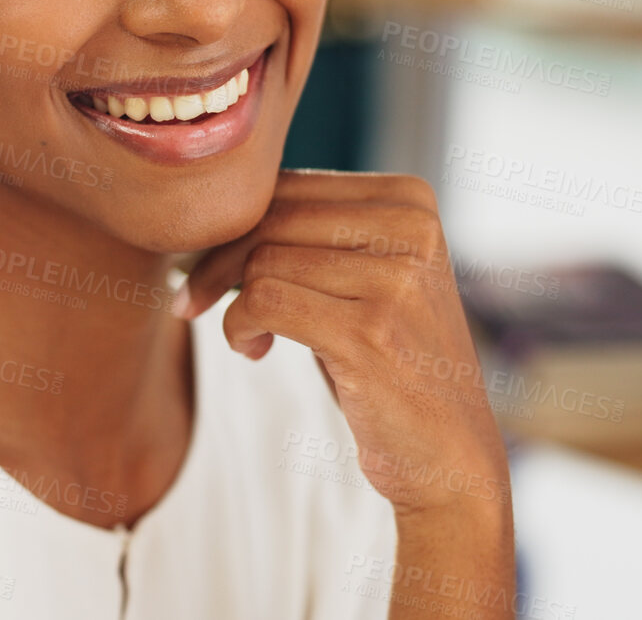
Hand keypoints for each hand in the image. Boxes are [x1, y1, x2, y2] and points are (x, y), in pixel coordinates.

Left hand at [178, 169, 509, 517]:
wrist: (449, 454)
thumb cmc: (387, 364)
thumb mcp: (361, 283)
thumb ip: (310, 237)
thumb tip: (210, 213)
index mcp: (409, 201)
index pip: (287, 187)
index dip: (230, 227)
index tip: (199, 267)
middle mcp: (412, 228)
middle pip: (271, 219)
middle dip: (215, 261)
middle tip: (193, 300)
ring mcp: (396, 279)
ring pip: (263, 261)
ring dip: (232, 304)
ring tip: (251, 338)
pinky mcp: (370, 330)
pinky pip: (264, 301)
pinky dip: (239, 326)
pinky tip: (254, 350)